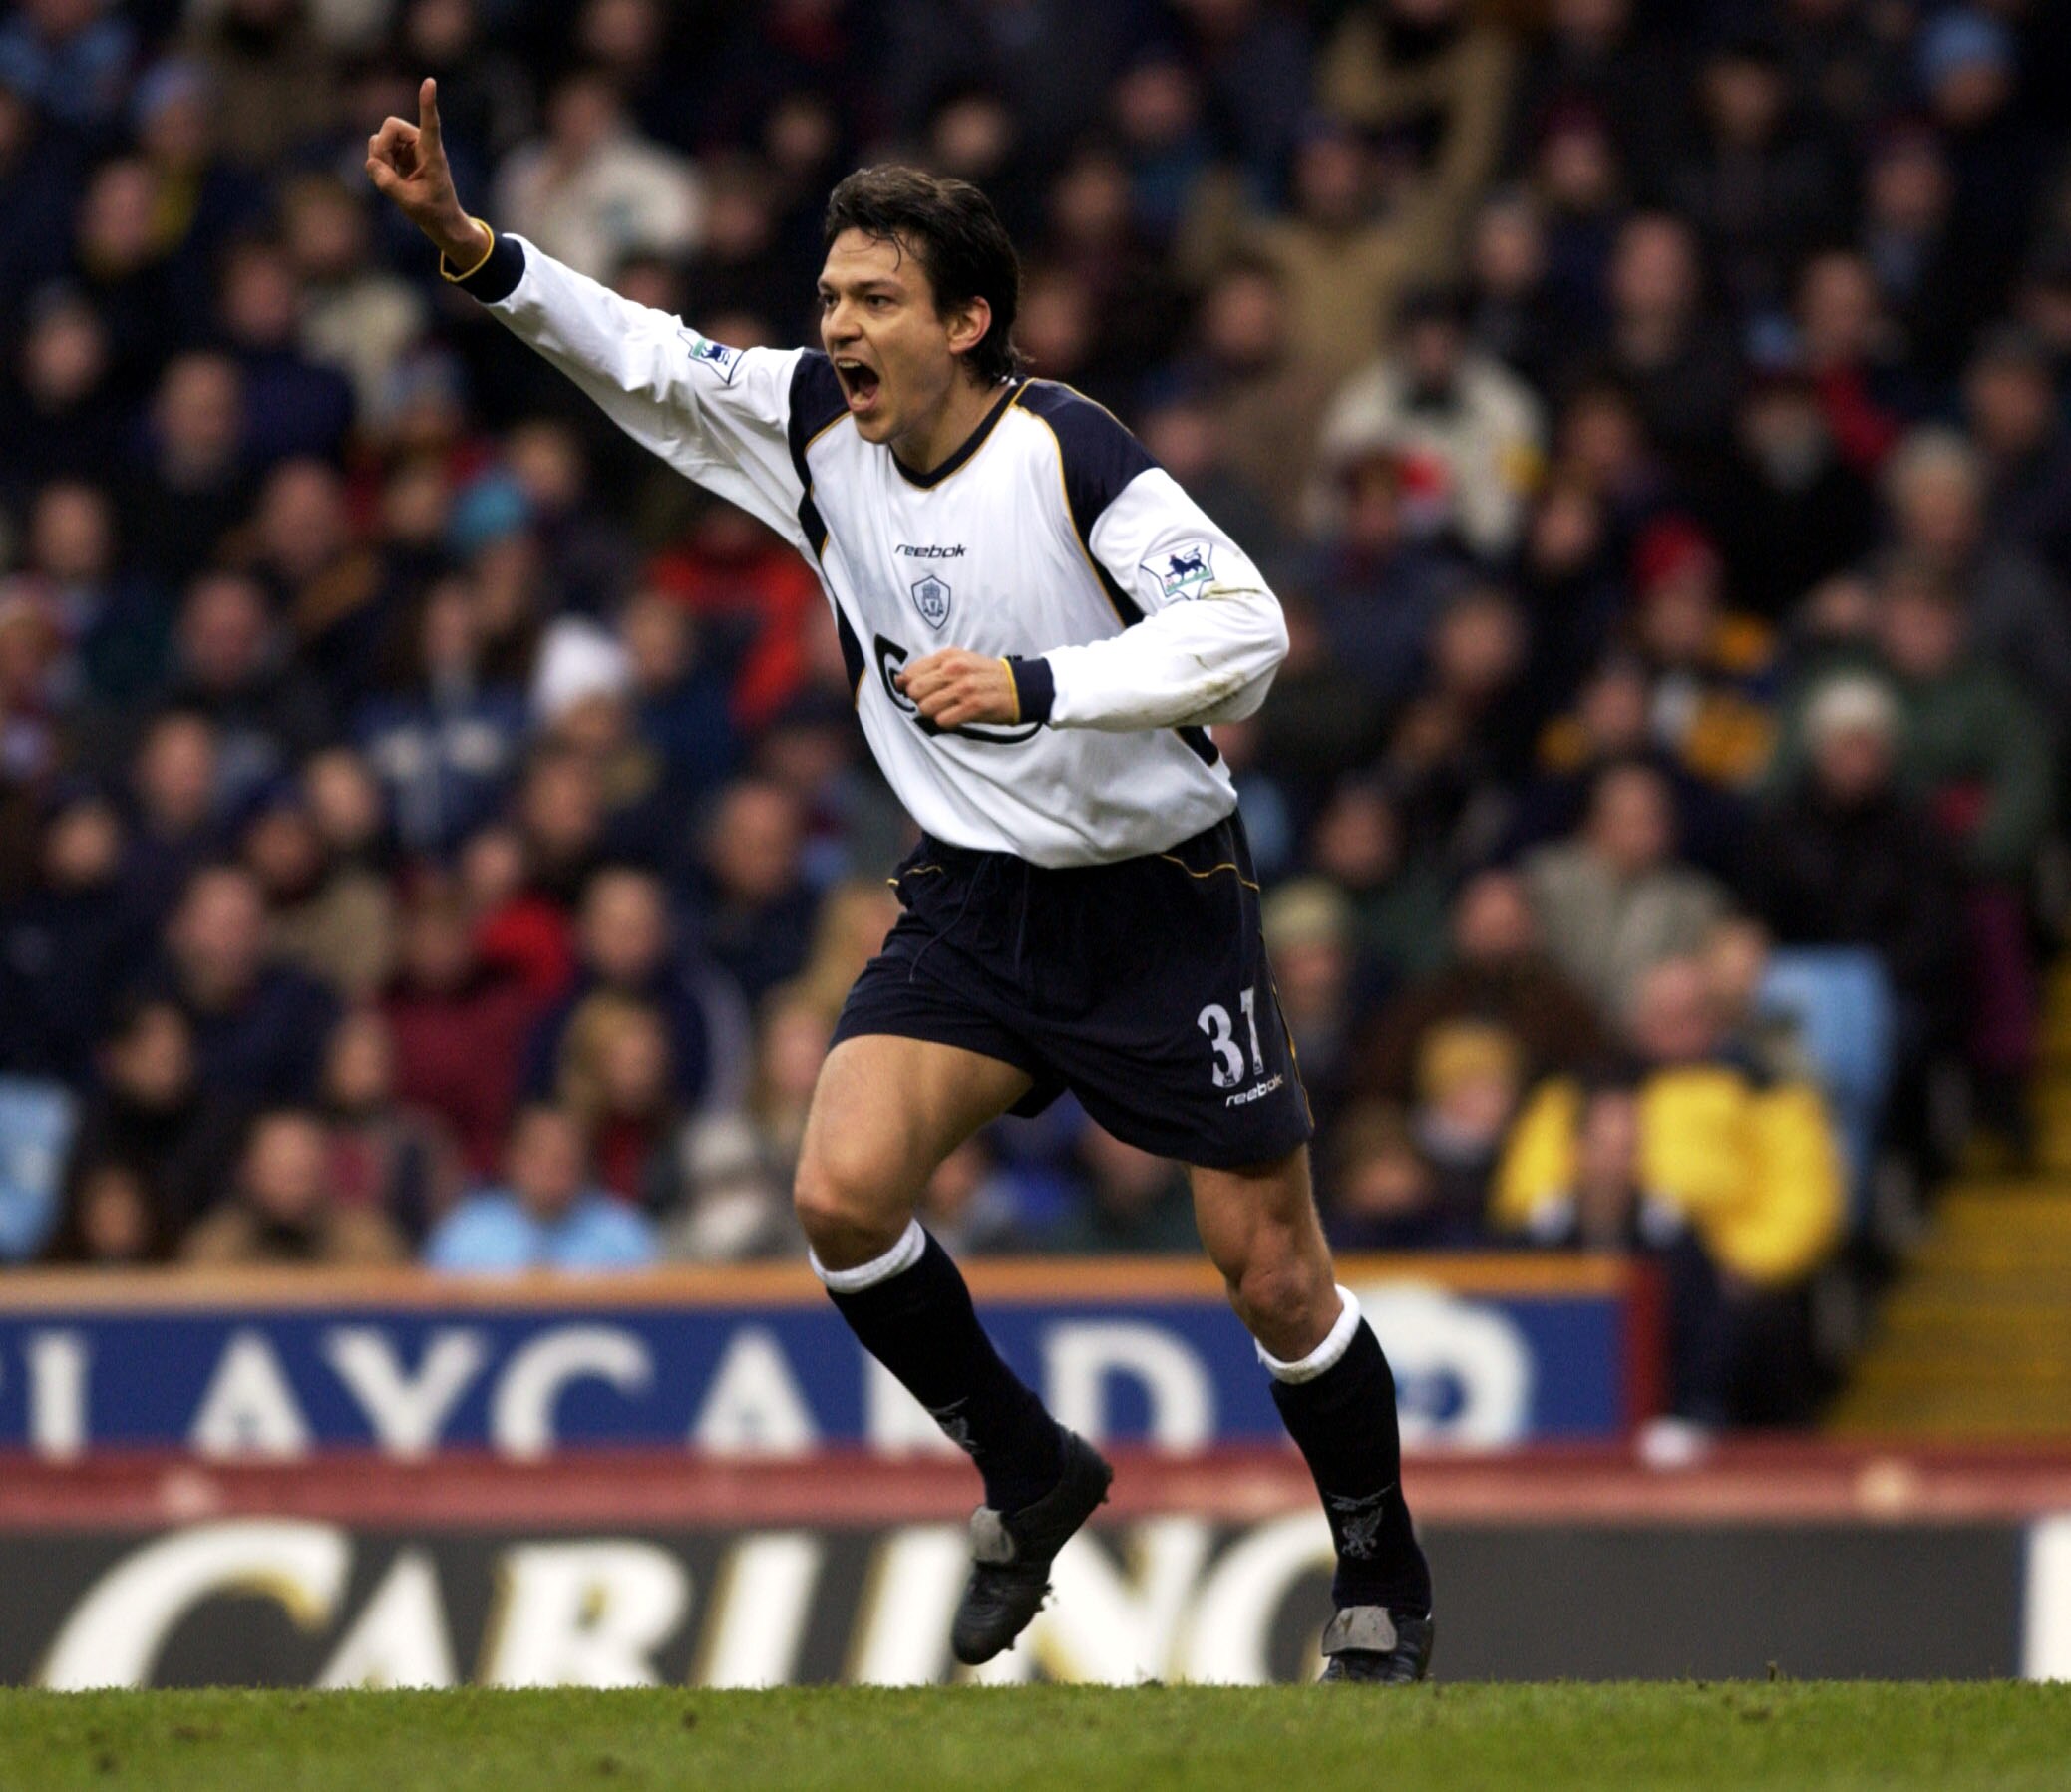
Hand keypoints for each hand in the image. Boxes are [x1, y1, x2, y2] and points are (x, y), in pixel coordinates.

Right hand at [365, 78, 488, 267]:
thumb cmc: (433, 211)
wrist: (440, 220)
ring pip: (380, 138)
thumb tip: (371, 162)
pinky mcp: (399, 153)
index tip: (430, 82)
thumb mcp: (409, 202)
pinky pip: (377, 150)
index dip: (427, 103)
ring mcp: (408, 147)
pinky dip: (377, 163)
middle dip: (381, 147)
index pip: (430, 124)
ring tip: (392, 179)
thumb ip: (387, 182)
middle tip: (385, 171)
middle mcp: (420, 143)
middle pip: (390, 126)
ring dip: (379, 157)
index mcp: (433, 153)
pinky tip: (390, 177)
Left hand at [897, 648, 1020, 728]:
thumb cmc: (986, 676)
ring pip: (926, 707)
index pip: (911, 673)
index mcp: (949, 655)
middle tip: (935, 702)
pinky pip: (943, 720)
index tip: (922, 692)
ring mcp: (964, 688)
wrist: (1020, 687)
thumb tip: (900, 681)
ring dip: (934, 713)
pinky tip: (957, 717)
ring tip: (948, 710)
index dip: (911, 686)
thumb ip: (931, 669)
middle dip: (920, 700)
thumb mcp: (960, 661)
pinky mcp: (973, 706)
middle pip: (915, 691)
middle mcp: (954, 669)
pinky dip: (947, 722)